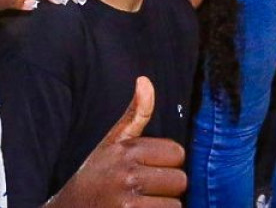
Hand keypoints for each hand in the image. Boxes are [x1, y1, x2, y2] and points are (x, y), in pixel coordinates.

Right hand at [58, 77, 187, 207]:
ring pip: (175, 204)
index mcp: (127, 151)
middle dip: (167, 187)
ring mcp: (128, 203)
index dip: (167, 163)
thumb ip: (135, 114)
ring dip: (163, 206)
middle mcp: (127, 176)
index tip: (149, 168)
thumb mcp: (111, 142)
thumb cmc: (95, 176)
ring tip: (142, 204)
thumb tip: (145, 80)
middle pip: (180, 180)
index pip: (177, 153)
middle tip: (146, 190)